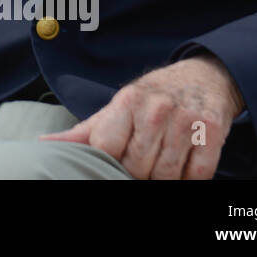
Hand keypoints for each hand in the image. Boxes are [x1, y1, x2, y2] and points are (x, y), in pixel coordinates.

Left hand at [42, 54, 243, 178]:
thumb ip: (84, 131)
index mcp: (127, 101)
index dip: (107, 163)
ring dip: (162, 179)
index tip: (114, 162)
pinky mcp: (212, 133)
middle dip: (136, 174)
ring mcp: (186, 121)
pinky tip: (183, 167)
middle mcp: (156, 109)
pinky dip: (189, 180)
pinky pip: (197, 176)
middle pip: (136, 167)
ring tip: (159, 166)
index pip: (106, 148)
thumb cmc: (152, 98)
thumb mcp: (116, 107)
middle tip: (140, 165)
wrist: (204, 77)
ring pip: (166, 176)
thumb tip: (44, 144)